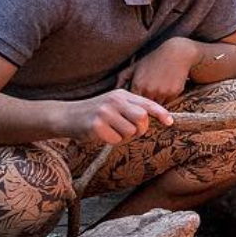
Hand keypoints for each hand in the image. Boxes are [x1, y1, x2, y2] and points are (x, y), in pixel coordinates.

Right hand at [57, 89, 173, 144]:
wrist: (65, 115)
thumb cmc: (94, 112)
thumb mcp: (114, 104)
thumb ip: (132, 108)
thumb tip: (153, 119)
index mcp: (122, 95)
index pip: (147, 104)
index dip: (161, 113)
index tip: (170, 122)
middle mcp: (114, 101)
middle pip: (142, 118)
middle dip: (140, 129)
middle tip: (129, 131)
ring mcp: (105, 112)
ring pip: (130, 131)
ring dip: (124, 137)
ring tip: (111, 131)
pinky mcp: (96, 125)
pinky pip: (116, 140)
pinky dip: (112, 141)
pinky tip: (101, 135)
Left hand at [116, 37, 199, 102]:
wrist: (176, 54)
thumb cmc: (153, 60)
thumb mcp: (135, 66)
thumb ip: (122, 79)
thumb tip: (112, 91)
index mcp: (137, 84)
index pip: (131, 104)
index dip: (132, 105)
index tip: (133, 105)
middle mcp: (149, 90)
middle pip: (144, 107)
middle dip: (143, 107)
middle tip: (144, 104)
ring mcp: (162, 92)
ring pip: (156, 106)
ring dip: (155, 103)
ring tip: (156, 94)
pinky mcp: (173, 93)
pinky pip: (167, 102)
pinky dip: (165, 99)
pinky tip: (166, 88)